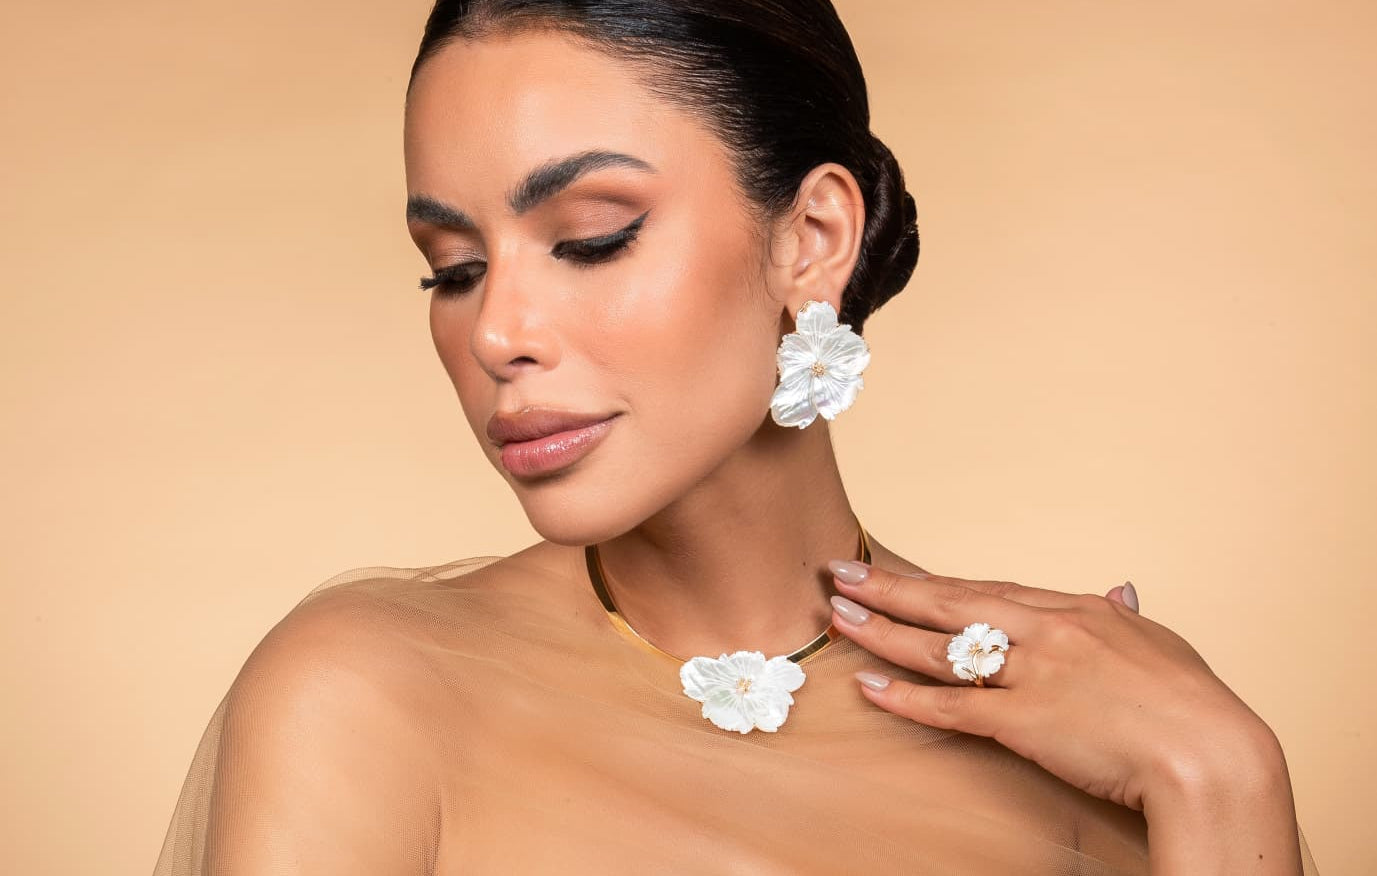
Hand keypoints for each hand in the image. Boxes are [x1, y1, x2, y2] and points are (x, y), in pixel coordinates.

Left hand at [825, 560, 1281, 811]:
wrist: (1209, 752)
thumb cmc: (1193, 703)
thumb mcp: (1160, 644)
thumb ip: (1126, 618)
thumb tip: (1119, 592)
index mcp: (1075, 609)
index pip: (990, 589)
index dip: (939, 582)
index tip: (901, 574)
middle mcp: (1045, 631)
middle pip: (951, 602)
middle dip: (891, 588)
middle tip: (841, 574)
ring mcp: (1032, 673)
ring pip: (940, 648)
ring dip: (883, 631)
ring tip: (839, 617)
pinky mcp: (1024, 721)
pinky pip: (952, 708)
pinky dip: (906, 698)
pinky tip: (870, 688)